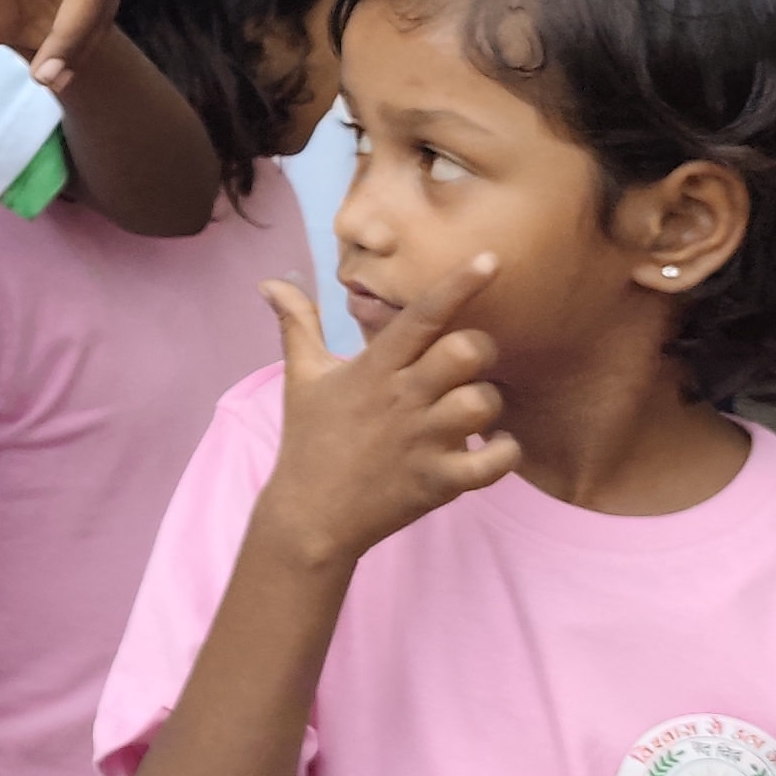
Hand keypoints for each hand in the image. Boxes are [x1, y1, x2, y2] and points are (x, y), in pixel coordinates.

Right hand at [244, 261, 519, 570]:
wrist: (309, 516)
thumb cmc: (309, 441)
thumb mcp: (301, 377)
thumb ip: (298, 323)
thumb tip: (271, 282)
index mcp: (373, 368)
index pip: (422, 315)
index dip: (459, 285)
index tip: (490, 260)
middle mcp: (402, 398)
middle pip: (467, 352)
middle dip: (481, 350)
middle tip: (467, 366)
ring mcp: (422, 441)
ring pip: (483, 402)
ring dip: (488, 403)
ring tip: (471, 413)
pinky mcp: (438, 481)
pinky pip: (494, 461)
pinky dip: (504, 452)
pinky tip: (492, 447)